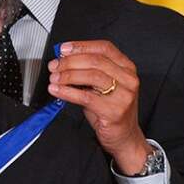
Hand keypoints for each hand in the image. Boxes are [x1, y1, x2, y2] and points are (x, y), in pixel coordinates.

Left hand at [47, 40, 151, 172]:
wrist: (125, 137)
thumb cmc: (111, 110)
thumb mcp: (101, 86)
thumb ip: (87, 72)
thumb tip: (63, 60)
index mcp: (127, 68)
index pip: (104, 48)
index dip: (81, 46)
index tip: (63, 48)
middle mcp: (128, 79)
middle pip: (96, 61)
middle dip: (70, 61)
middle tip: (54, 65)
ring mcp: (124, 95)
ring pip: (92, 76)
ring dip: (68, 75)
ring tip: (54, 78)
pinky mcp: (114, 111)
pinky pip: (86, 97)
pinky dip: (68, 92)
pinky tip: (57, 90)